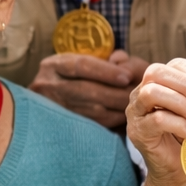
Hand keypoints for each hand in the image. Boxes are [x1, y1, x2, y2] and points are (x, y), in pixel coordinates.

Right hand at [29, 49, 149, 127]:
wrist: (47, 101)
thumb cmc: (72, 76)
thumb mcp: (81, 60)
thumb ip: (103, 59)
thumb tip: (122, 61)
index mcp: (52, 66)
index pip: (81, 66)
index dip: (106, 71)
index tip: (127, 76)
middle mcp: (47, 86)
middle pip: (87, 90)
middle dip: (117, 92)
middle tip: (138, 92)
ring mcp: (52, 108)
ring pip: (91, 111)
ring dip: (117, 108)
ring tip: (134, 103)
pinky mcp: (61, 126)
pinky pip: (92, 124)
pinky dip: (111, 120)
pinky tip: (123, 116)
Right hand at [126, 58, 185, 185]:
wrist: (176, 171)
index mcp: (158, 84)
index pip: (172, 65)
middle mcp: (141, 93)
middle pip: (156, 72)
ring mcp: (135, 112)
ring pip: (151, 92)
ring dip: (181, 103)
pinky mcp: (137, 132)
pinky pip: (156, 120)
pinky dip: (180, 125)